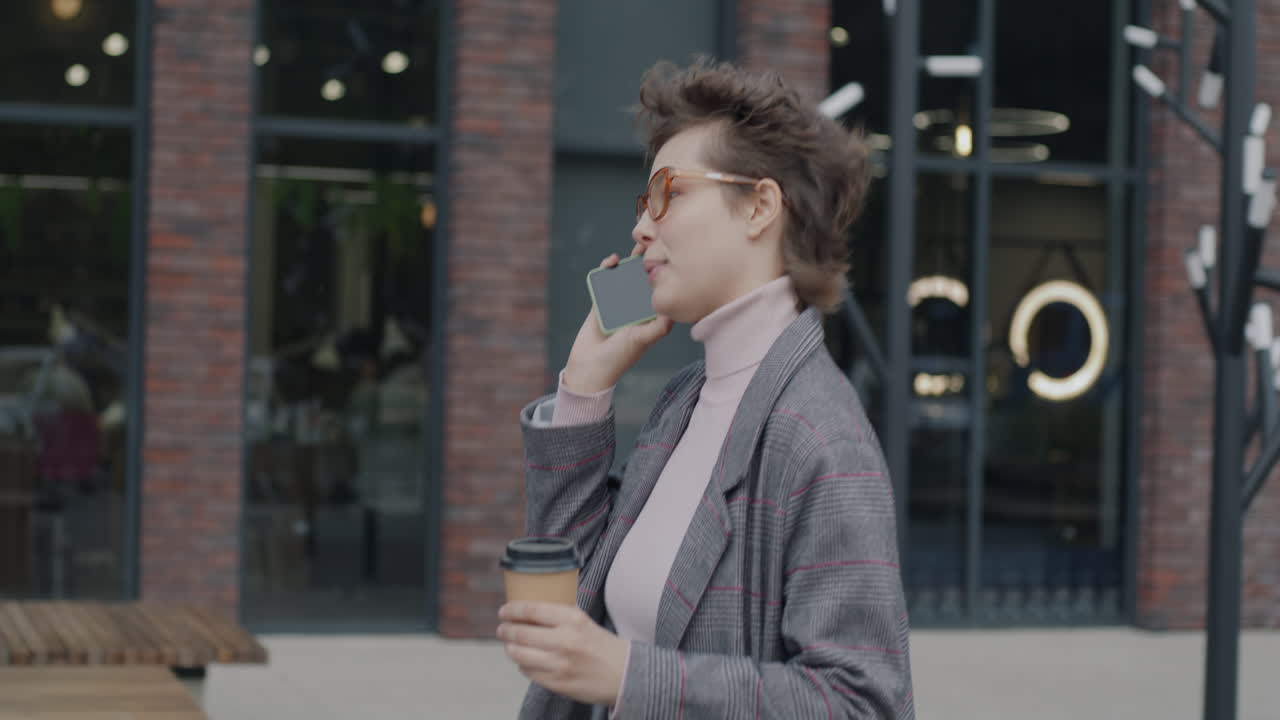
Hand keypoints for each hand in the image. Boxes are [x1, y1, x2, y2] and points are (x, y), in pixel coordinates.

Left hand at [497, 601, 628, 705]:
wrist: (623, 674)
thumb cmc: (602, 645)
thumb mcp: (584, 621)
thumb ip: (559, 615)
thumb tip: (528, 610)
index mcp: (573, 619)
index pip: (532, 610)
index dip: (512, 610)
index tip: (504, 611)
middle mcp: (565, 641)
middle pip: (521, 633)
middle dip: (506, 630)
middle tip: (502, 629)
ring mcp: (560, 664)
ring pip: (520, 654)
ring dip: (510, 648)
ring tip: (509, 645)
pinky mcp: (557, 683)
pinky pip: (529, 672)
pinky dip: (522, 665)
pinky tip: (525, 660)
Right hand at [563, 250, 672, 393]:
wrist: (589, 367)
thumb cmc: (618, 358)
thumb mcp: (642, 340)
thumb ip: (658, 326)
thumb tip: (673, 307)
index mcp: (650, 318)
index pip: (661, 292)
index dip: (667, 276)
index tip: (673, 257)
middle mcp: (636, 310)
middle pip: (644, 282)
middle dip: (650, 264)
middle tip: (656, 242)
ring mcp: (618, 305)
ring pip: (626, 279)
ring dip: (630, 263)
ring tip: (637, 246)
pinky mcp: (600, 302)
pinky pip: (605, 282)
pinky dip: (608, 270)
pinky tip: (612, 261)